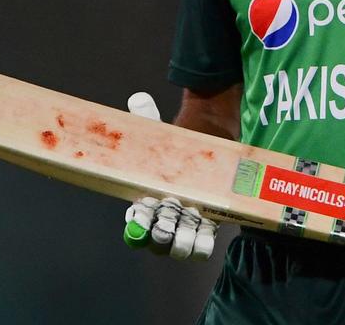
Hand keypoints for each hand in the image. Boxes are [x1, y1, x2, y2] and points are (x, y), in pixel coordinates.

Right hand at [120, 92, 217, 259]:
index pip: (136, 221)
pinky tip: (206, 238)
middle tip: (166, 227)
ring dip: (183, 244)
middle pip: (157, 239)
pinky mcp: (208, 223)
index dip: (137, 226)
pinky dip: (203, 246)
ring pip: (179, 245)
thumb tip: (138, 98)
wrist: (208, 146)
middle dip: (162, 237)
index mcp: (146, 199)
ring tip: (189, 234)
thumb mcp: (161, 131)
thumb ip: (148, 117)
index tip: (142, 218)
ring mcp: (186, 223)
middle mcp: (164, 216)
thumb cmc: (177, 144)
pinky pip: (202, 244)